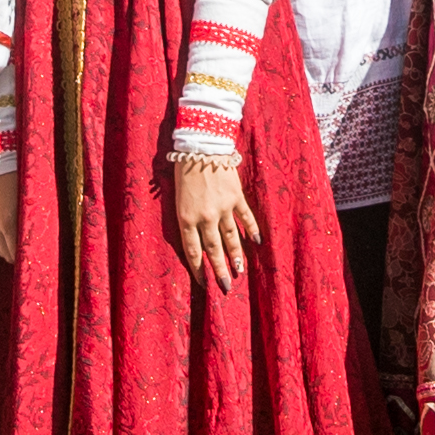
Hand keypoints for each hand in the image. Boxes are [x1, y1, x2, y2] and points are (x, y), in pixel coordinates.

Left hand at [168, 149, 254, 283]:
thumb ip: (187, 219)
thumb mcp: (178, 199)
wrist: (200, 146)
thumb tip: (198, 240)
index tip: (204, 284)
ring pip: (231, 237)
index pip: (193, 251)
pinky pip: (245, 217)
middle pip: (213, 250)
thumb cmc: (183, 171)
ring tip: (240, 272)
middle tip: (225, 288)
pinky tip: (257, 242)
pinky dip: (251, 230)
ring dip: (236, 256)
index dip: (198, 269)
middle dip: (219, 271)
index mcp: (186, 218)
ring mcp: (223, 207)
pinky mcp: (236, 197)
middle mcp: (205, 217)